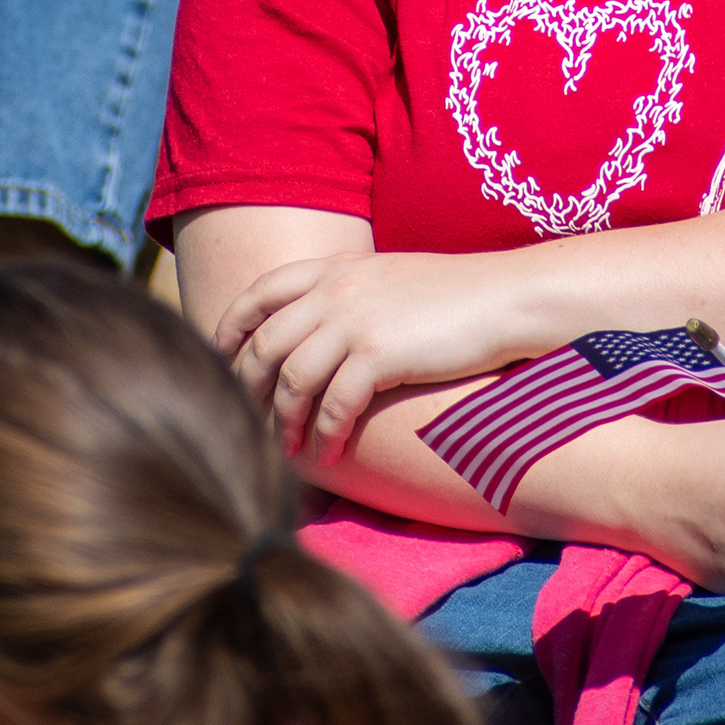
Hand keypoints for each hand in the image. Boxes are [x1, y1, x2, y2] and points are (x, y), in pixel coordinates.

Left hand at [217, 249, 534, 456]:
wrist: (505, 298)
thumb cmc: (454, 295)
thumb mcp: (386, 278)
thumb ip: (346, 293)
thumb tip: (319, 328)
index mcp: (333, 268)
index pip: (259, 294)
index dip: (230, 330)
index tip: (219, 363)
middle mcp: (335, 290)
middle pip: (265, 343)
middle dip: (247, 388)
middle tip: (245, 422)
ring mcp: (355, 321)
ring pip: (293, 378)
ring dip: (282, 421)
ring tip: (283, 451)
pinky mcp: (380, 355)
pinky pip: (335, 404)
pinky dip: (324, 435)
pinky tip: (325, 456)